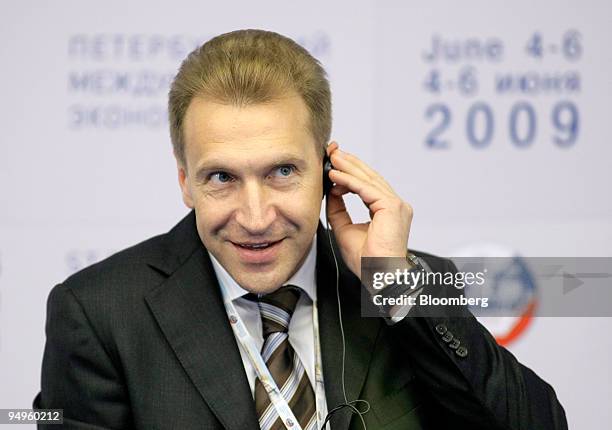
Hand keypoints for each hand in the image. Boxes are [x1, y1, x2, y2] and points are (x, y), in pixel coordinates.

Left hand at [325, 142, 413, 279]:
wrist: (378, 275)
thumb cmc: (367, 261)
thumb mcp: (344, 229)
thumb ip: (338, 210)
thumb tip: (331, 192)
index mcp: (387, 210)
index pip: (368, 185)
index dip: (351, 172)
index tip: (334, 164)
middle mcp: (395, 205)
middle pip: (369, 177)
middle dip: (349, 163)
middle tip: (332, 152)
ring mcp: (396, 205)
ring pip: (368, 180)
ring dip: (347, 167)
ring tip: (331, 157)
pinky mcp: (392, 207)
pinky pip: (366, 189)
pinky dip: (349, 181)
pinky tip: (335, 175)